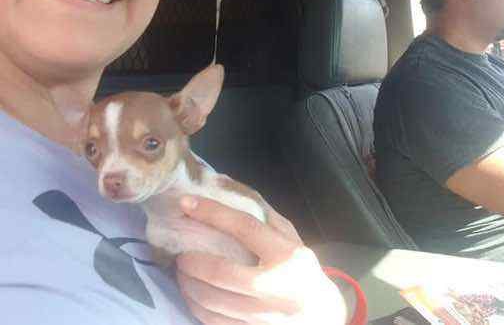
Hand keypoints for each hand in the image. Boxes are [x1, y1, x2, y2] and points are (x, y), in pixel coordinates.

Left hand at [176, 196, 347, 324]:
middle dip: (192, 261)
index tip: (187, 204)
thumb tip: (228, 192)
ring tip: (182, 274)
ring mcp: (264, 314)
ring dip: (188, 285)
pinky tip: (193, 295)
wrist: (322, 315)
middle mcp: (276, 285)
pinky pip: (214, 321)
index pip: (245, 227)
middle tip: (181, 254)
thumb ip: (266, 219)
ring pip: (212, 301)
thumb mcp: (293, 239)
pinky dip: (196, 306)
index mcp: (287, 253)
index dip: (213, 213)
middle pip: (221, 271)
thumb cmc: (302, 270)